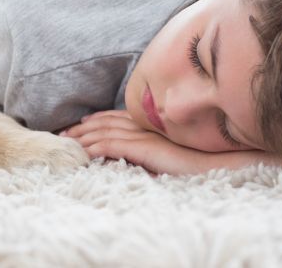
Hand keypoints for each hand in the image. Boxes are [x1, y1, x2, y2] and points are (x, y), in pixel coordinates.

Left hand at [60, 110, 278, 174]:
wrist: (221, 164)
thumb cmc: (198, 160)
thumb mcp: (168, 151)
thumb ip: (150, 147)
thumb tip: (129, 154)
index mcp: (150, 123)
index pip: (114, 117)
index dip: (93, 119)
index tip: (77, 125)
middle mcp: (145, 124)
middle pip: (104, 121)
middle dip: (80, 127)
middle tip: (60, 134)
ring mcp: (146, 134)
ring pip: (105, 132)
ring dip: (82, 138)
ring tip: (64, 143)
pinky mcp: (147, 148)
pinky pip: (113, 146)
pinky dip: (95, 148)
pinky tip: (82, 153)